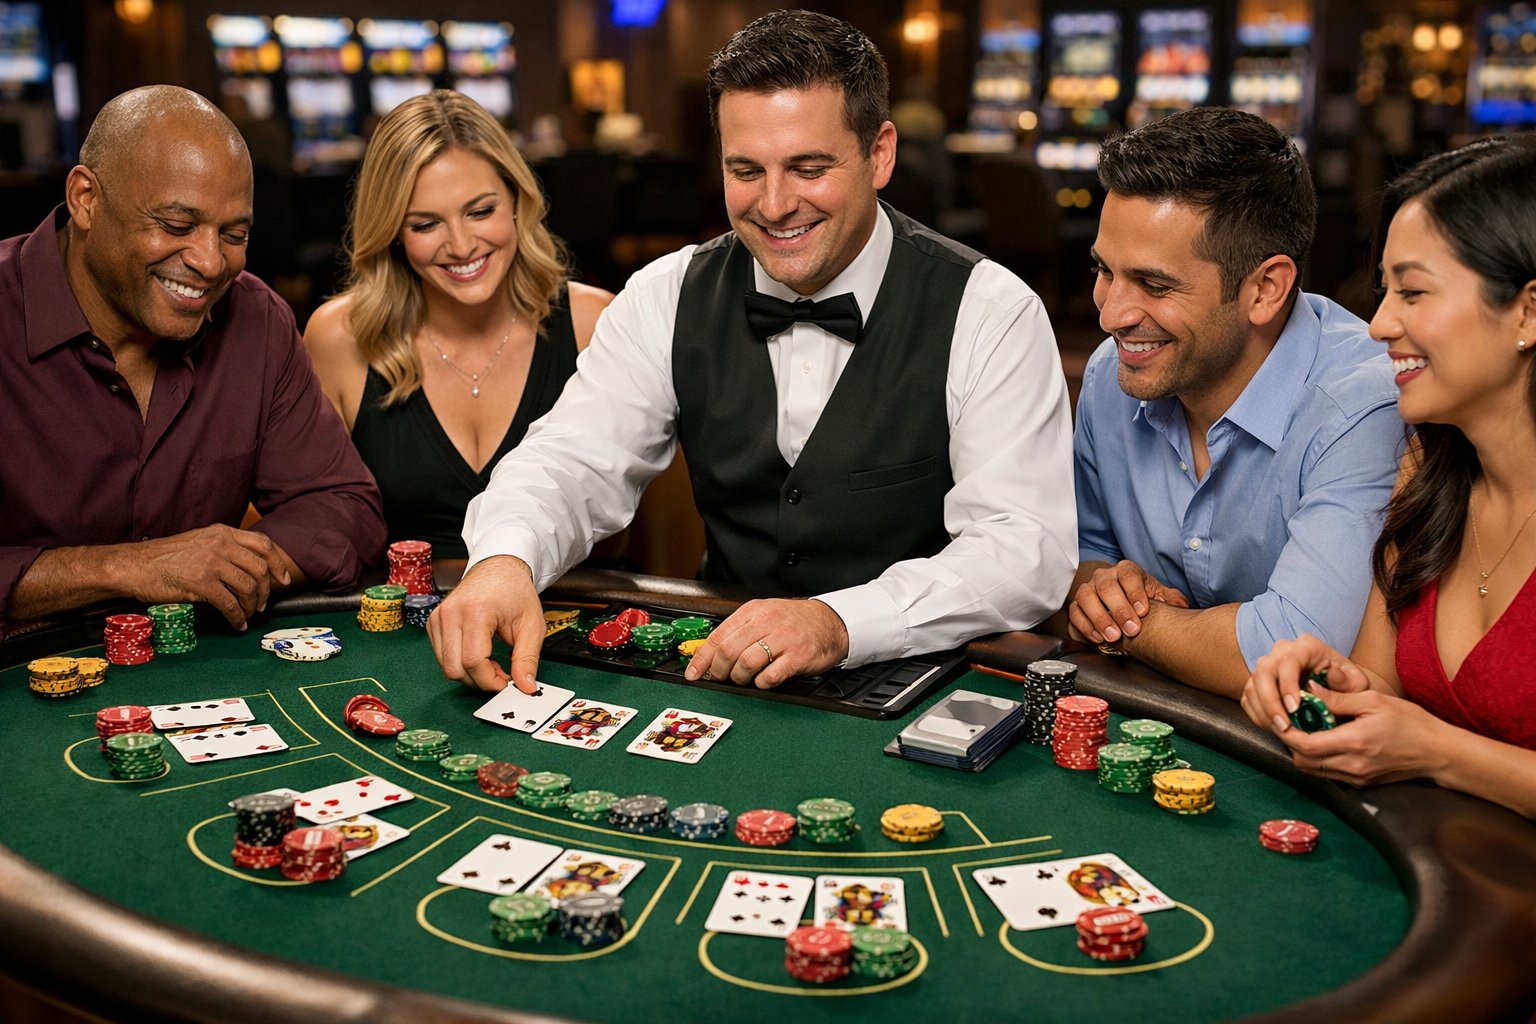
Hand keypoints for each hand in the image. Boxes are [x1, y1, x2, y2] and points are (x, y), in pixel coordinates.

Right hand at [127, 525, 291, 630]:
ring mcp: (211, 562)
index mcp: (222, 532)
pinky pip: (229, 603)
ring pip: (247, 587)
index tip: (283, 581)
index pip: (263, 544)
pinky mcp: (201, 582)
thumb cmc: (164, 558)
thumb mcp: (200, 543)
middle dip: (266, 591)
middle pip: (260, 569)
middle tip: (262, 604)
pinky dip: (237, 617)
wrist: (134, 566)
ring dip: (252, 605)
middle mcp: (220, 544)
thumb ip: (225, 550)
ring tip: (247, 614)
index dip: (277, 564)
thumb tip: (249, 571)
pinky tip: (236, 623)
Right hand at [427, 556, 542, 693]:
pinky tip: (478, 654)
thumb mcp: (532, 625)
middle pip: (455, 668)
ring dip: (469, 674)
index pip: (473, 661)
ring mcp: (438, 618)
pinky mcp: (432, 623)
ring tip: (491, 661)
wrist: (498, 569)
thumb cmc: (516, 593)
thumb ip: (528, 659)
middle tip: (501, 673)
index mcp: (475, 611)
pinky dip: (460, 664)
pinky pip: (442, 657)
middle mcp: (450, 613)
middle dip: (479, 680)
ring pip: (446, 667)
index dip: (490, 680)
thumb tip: (526, 688)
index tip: (507, 683)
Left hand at [682, 598, 848, 689]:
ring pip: (746, 663)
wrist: (830, 622)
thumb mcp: (764, 615)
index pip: (719, 635)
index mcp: (753, 611)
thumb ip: (740, 631)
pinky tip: (763, 680)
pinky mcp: (798, 656)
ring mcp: (783, 639)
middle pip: (729, 651)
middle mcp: (766, 622)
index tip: (693, 673)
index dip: (702, 658)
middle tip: (719, 678)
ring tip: (743, 679)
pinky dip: (761, 683)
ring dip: (739, 678)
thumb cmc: (794, 622)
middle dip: (718, 671)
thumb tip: (711, 654)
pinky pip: (770, 676)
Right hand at [1066, 560, 1188, 644]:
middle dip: (1119, 609)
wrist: (1117, 603)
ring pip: (1085, 598)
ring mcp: (1087, 590)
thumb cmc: (1139, 600)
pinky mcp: (1075, 606)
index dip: (1135, 592)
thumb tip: (1181, 605)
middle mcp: (1103, 577)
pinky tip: (1098, 638)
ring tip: (1113, 636)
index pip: (1127, 574)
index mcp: (1125, 570)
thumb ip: (1169, 600)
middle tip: (1131, 630)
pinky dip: (1084, 626)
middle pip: (1105, 587)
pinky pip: (1074, 613)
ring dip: (1099, 618)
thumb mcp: (1157, 596)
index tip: (1143, 611)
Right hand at [1241, 634, 1371, 732]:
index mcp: (1306, 647)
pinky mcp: (1258, 683)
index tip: (1294, 709)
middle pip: (1263, 673)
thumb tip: (1328, 677)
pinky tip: (1272, 726)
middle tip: (1283, 726)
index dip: (1287, 685)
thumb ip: (1348, 681)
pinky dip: (1257, 714)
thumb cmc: (1349, 686)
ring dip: (1263, 711)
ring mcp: (1267, 666)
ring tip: (1280, 730)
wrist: (1339, 690)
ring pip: (1252, 686)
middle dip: (1270, 702)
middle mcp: (1282, 652)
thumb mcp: (1357, 683)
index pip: (1288, 662)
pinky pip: (1248, 698)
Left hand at [1271, 686, 1450, 786]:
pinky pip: (1328, 774)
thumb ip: (1338, 698)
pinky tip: (1325, 741)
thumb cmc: (1411, 722)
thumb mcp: (1374, 701)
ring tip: (1307, 730)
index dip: (1286, 733)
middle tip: (1291, 722)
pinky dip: (1318, 760)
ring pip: (1313, 770)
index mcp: (1355, 742)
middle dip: (1290, 742)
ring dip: (1303, 752)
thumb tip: (1308, 689)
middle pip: (1303, 761)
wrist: (1438, 752)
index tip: (1281, 717)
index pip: (1304, 745)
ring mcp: (1356, 778)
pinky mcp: (1361, 784)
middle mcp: (1352, 765)